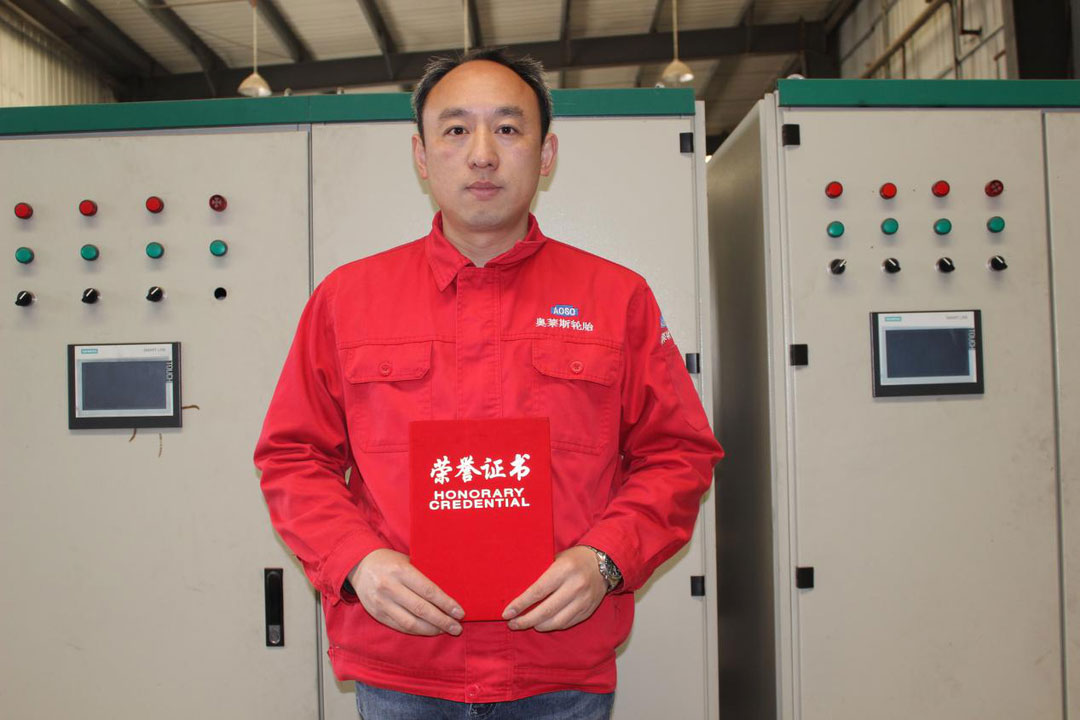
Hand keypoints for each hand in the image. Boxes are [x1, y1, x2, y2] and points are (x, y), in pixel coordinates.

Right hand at [348, 549, 464, 635]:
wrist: (359, 565)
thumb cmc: (390, 562)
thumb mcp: (407, 560)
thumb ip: (424, 574)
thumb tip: (450, 590)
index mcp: (401, 571)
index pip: (428, 591)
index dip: (446, 603)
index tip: (460, 612)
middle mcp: (390, 587)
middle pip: (421, 609)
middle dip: (442, 620)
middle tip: (457, 627)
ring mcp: (382, 603)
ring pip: (410, 622)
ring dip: (430, 629)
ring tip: (445, 631)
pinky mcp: (377, 614)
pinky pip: (400, 626)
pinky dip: (416, 630)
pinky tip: (428, 630)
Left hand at [502, 546, 606, 631]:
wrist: (604, 563)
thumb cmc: (574, 559)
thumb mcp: (557, 558)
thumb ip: (541, 573)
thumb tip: (517, 589)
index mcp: (564, 570)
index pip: (538, 591)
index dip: (520, 604)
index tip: (507, 613)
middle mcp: (575, 586)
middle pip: (546, 611)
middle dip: (525, 620)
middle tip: (512, 624)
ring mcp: (583, 600)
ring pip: (556, 622)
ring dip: (538, 626)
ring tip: (526, 624)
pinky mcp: (588, 610)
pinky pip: (567, 623)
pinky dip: (552, 626)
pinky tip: (542, 624)